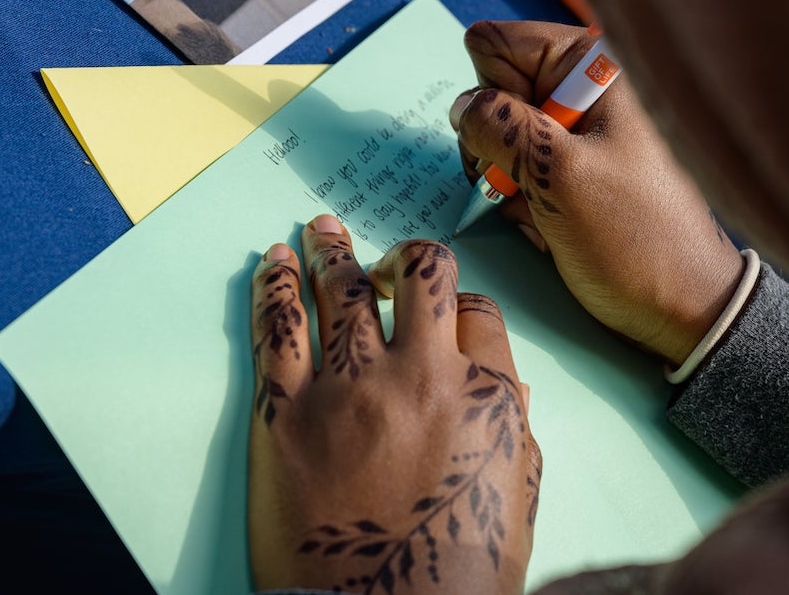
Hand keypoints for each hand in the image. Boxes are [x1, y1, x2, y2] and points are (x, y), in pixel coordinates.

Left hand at [249, 214, 541, 593]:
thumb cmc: (454, 573)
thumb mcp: (515, 500)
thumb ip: (513, 428)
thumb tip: (504, 383)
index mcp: (482, 395)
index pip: (475, 311)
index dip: (458, 304)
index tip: (439, 310)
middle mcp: (419, 376)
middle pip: (418, 273)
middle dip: (403, 257)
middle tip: (383, 260)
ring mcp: (348, 389)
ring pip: (340, 286)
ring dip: (330, 249)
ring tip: (320, 229)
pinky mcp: (285, 413)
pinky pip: (278, 327)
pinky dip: (274, 285)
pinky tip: (273, 263)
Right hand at [450, 21, 744, 365]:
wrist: (681, 307)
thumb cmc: (637, 238)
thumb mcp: (559, 174)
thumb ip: (500, 127)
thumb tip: (463, 105)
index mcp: (592, 68)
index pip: (497, 45)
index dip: (493, 95)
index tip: (525, 139)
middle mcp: (581, 91)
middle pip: (492, 93)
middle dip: (496, 145)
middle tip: (531, 184)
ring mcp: (573, 134)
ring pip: (496, 139)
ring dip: (506, 182)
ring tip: (545, 212)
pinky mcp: (568, 171)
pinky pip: (515, 173)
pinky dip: (521, 202)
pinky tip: (551, 226)